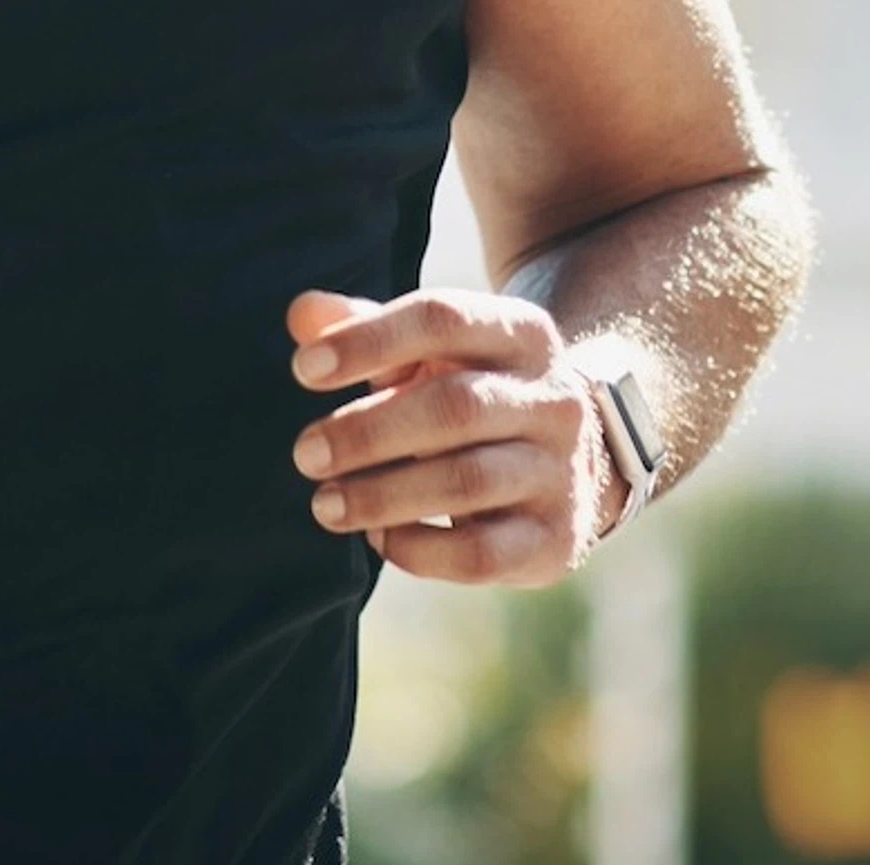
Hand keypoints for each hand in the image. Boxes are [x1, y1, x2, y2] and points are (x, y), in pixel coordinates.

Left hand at [285, 287, 612, 585]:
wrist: (565, 463)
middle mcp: (554, 399)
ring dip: (382, 495)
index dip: (369, 340)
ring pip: (467, 481)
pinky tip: (378, 537)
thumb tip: (303, 314)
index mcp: (522, 333)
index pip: (443, 319)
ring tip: (325, 504)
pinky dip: (418, 549)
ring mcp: (562, 472)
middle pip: (454, 406)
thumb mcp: (430, 352)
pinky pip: (481, 554)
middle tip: (306, 453)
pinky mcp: (555, 540)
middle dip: (367, 432)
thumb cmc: (471, 392)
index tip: (304, 369)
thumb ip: (364, 327)